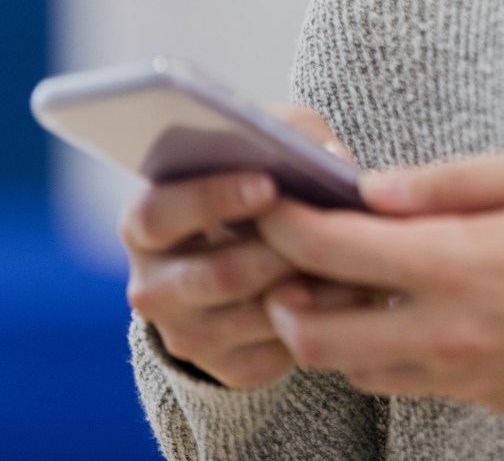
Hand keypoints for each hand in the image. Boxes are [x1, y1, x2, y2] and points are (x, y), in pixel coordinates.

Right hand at [120, 105, 365, 388]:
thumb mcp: (262, 149)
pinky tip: (351, 292)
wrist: (248, 257)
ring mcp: (187, 334)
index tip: (269, 185)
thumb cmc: (255, 186)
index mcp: (145, 223)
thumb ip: (287, 135)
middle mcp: (152, 286)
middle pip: (215, 275)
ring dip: (311, 288)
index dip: (212, 199)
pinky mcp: (227, 368)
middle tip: (328, 231)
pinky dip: (318, 322)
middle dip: (278, 252)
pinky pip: (276, 354)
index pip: (159, 214)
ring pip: (253, 317)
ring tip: (359, 260)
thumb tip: (327, 160)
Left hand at [256, 142, 503, 413]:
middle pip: (317, 337)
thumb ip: (451, 181)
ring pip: (355, 372)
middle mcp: (450, 333)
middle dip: (282, 296)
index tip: (270, 202)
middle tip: (288, 258)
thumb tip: (376, 189)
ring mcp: (468, 376)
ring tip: (340, 286)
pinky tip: (403, 313)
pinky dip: (382, 354)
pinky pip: (408, 384)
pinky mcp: (490, 397)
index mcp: (460, 265)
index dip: (285, 225)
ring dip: (329, 331)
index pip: (334, 252)